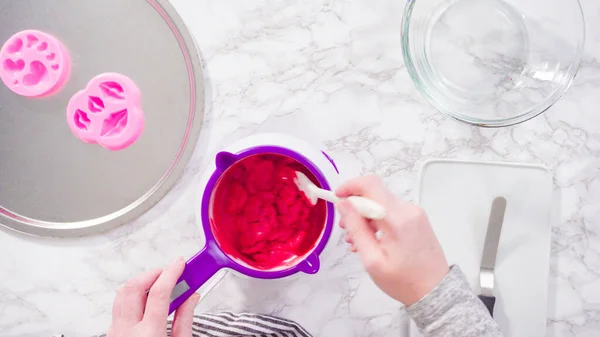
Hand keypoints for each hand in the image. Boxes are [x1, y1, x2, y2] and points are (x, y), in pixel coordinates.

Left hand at [107, 257, 199, 336]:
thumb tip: (191, 298)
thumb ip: (185, 320)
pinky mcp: (112, 332)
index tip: (180, 264)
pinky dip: (133, 296)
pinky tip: (146, 300)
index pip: (159, 292)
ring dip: (142, 282)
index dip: (172, 273)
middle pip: (135, 286)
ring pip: (123, 292)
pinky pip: (119, 305)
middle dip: (154, 273)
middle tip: (170, 272)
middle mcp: (128, 330)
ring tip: (158, 284)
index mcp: (150, 334)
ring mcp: (117, 330)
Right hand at [336, 175, 448, 305]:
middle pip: (375, 193)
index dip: (350, 186)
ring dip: (366, 216)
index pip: (370, 184)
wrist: (435, 290)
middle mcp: (408, 209)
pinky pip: (392, 211)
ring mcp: (415, 213)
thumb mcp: (372, 259)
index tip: (337, 198)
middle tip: (346, 229)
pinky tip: (372, 239)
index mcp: (397, 219)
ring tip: (357, 240)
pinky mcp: (417, 218)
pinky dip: (378, 220)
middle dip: (355, 207)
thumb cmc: (403, 280)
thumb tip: (343, 204)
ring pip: (382, 203)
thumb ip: (356, 228)